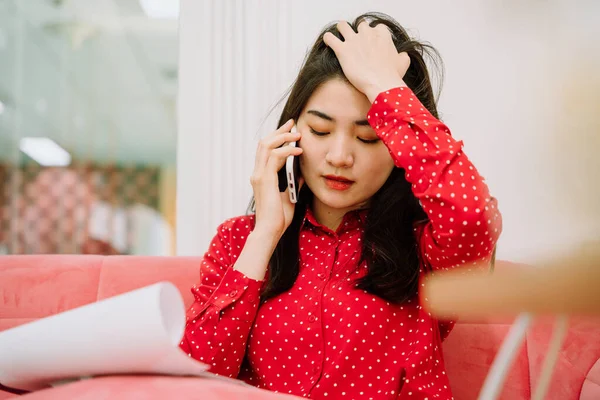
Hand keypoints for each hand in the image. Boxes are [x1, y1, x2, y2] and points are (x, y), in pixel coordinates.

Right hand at [250, 119, 303, 237]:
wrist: (270, 231)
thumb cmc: (278, 219)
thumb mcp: (290, 197)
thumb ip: (293, 184)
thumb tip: (302, 174)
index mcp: (261, 177)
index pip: (265, 150)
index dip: (277, 137)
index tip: (290, 130)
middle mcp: (257, 173)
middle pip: (264, 143)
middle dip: (279, 131)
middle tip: (293, 123)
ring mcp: (259, 175)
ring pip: (267, 145)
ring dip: (283, 137)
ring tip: (297, 135)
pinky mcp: (265, 179)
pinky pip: (275, 157)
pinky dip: (287, 150)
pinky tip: (298, 150)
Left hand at [323, 21, 409, 101]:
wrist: (381, 84)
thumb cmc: (391, 75)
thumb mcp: (403, 63)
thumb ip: (402, 56)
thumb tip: (402, 56)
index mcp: (382, 34)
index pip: (376, 27)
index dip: (373, 36)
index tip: (371, 44)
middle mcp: (367, 33)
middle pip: (360, 26)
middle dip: (358, 33)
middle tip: (357, 45)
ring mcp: (354, 40)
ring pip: (342, 26)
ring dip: (341, 30)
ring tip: (340, 39)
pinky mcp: (342, 50)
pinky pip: (329, 38)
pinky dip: (328, 39)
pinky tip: (329, 44)